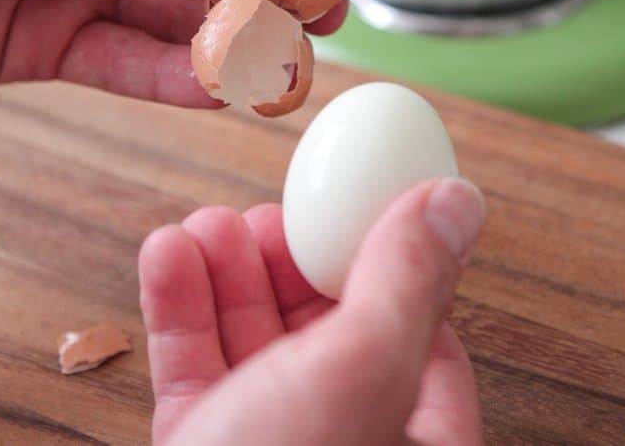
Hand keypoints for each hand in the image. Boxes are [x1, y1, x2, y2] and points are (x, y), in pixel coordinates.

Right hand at [139, 178, 485, 444]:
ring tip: (206, 227)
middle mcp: (343, 436)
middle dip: (286, 259)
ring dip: (224, 270)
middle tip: (263, 217)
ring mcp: (267, 439)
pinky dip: (178, 303)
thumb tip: (454, 202)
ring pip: (250, 335)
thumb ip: (406, 282)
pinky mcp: (202, 443)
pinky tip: (170, 256)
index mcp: (408, 434)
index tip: (349, 214)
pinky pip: (192, 361)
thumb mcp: (357, 373)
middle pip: (322, 323)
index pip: (414, 328)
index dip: (378, 260)